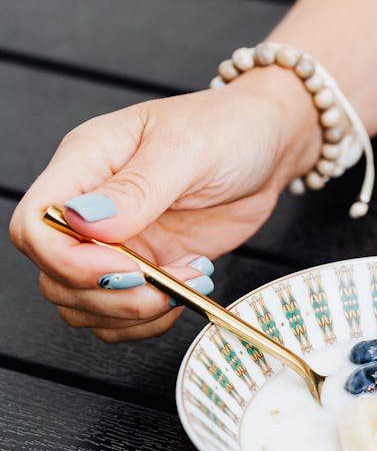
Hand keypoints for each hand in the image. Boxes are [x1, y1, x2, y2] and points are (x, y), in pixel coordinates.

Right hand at [9, 74, 317, 341]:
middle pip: (54, 277)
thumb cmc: (227, 129)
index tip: (128, 268)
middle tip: (166, 284)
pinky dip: (150, 321)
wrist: (267, 146)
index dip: (70, 261)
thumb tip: (86, 222)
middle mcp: (90, 210)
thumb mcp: (185, 148)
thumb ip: (135, 189)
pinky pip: (120, 316)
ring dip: (132, 314)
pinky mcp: (145, 269)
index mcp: (84, 165)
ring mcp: (116, 245)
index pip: (34, 226)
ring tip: (186, 283)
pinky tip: (186, 293)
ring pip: (82, 306)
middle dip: (109, 297)